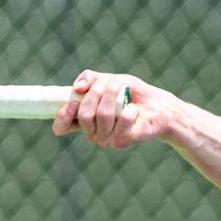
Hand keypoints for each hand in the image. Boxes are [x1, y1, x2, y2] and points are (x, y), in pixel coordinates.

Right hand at [51, 70, 168, 147]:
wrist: (158, 105)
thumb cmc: (131, 93)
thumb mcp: (109, 79)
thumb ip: (90, 79)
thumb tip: (78, 87)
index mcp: (83, 120)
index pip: (62, 127)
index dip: (62, 116)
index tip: (72, 103)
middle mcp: (92, 133)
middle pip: (84, 115)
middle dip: (97, 93)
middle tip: (112, 84)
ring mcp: (107, 140)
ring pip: (102, 116)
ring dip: (114, 96)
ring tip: (123, 90)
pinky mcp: (124, 142)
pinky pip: (123, 121)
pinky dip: (130, 108)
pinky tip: (135, 109)